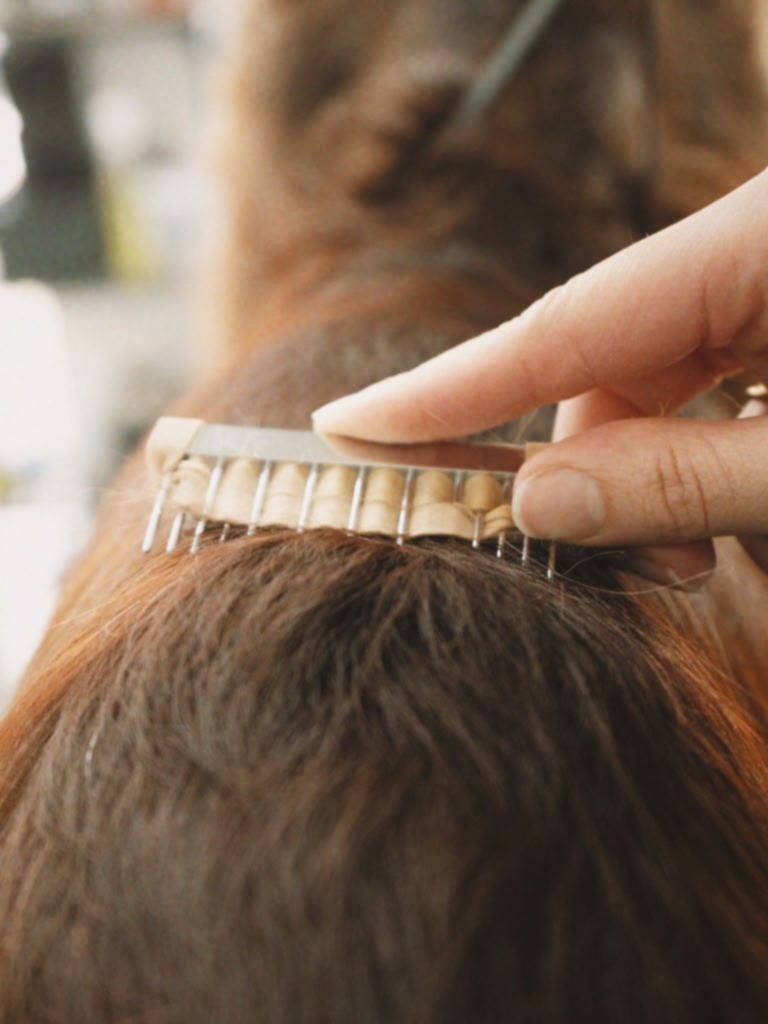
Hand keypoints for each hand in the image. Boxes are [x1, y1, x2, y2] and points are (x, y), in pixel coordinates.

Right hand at [312, 170, 767, 581]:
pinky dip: (680, 446)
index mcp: (755, 243)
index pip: (558, 324)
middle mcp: (740, 243)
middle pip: (595, 355)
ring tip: (689, 556)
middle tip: (592, 557)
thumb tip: (535, 502)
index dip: (446, 387)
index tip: (346, 422)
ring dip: (640, 470)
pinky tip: (715, 508)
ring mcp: (756, 271)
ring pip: (642, 373)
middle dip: (578, 468)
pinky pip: (691, 371)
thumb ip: (680, 481)